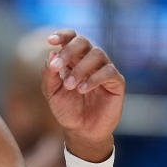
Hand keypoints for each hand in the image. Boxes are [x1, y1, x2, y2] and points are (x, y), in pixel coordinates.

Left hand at [41, 29, 124, 160]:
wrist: (81, 131)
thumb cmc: (67, 110)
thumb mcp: (52, 93)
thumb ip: (49, 75)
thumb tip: (51, 54)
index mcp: (73, 59)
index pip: (71, 38)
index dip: (62, 35)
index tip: (50, 40)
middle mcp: (89, 60)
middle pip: (83, 41)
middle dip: (69, 51)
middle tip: (58, 67)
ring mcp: (104, 69)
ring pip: (97, 54)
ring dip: (80, 68)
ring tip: (70, 85)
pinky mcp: (116, 82)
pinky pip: (109, 71)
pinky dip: (94, 78)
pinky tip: (82, 89)